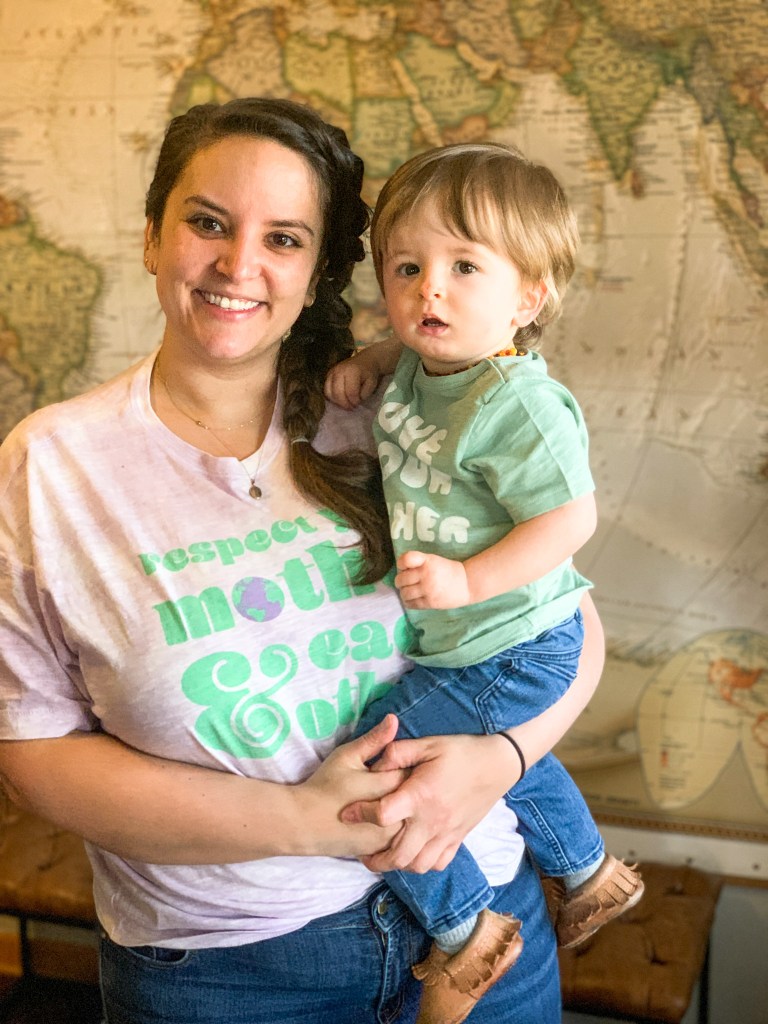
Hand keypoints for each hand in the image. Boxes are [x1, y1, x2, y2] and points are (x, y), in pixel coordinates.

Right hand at [296, 714, 407, 857]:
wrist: (303, 824)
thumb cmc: (324, 786)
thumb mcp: (347, 756)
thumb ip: (373, 740)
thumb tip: (394, 719)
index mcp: (388, 786)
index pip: (414, 772)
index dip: (407, 766)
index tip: (396, 765)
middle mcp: (394, 813)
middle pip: (417, 798)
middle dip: (411, 790)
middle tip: (393, 785)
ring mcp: (388, 836)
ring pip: (412, 821)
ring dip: (407, 812)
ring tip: (394, 802)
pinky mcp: (381, 850)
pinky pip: (401, 840)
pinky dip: (397, 829)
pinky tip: (387, 821)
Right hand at [324, 356, 381, 409]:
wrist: (365, 361)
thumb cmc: (369, 373)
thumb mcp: (372, 384)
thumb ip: (364, 394)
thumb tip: (354, 402)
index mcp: (352, 371)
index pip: (350, 392)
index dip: (354, 402)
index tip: (358, 404)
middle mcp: (339, 370)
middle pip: (337, 393)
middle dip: (344, 404)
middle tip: (351, 407)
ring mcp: (331, 372)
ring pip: (329, 392)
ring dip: (337, 402)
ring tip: (346, 404)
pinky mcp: (328, 375)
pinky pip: (326, 390)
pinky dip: (332, 398)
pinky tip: (340, 399)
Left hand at [340, 732, 521, 872]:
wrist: (497, 765)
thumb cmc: (460, 752)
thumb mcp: (428, 744)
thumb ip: (398, 752)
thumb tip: (375, 763)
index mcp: (421, 795)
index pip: (384, 814)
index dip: (362, 814)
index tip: (348, 813)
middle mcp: (432, 820)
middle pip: (398, 855)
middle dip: (375, 859)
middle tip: (361, 852)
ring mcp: (446, 833)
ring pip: (417, 865)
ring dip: (397, 865)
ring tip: (384, 856)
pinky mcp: (458, 839)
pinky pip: (437, 864)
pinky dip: (422, 864)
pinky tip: (412, 853)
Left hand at [394, 551, 470, 608]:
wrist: (467, 584)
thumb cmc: (447, 570)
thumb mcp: (433, 559)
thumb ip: (418, 562)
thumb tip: (400, 570)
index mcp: (427, 561)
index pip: (406, 559)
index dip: (401, 564)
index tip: (404, 567)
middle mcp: (426, 574)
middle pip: (401, 579)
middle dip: (400, 581)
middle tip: (405, 582)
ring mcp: (428, 589)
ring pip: (404, 593)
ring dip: (403, 593)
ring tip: (409, 591)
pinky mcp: (430, 602)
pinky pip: (411, 604)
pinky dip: (408, 602)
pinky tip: (412, 599)